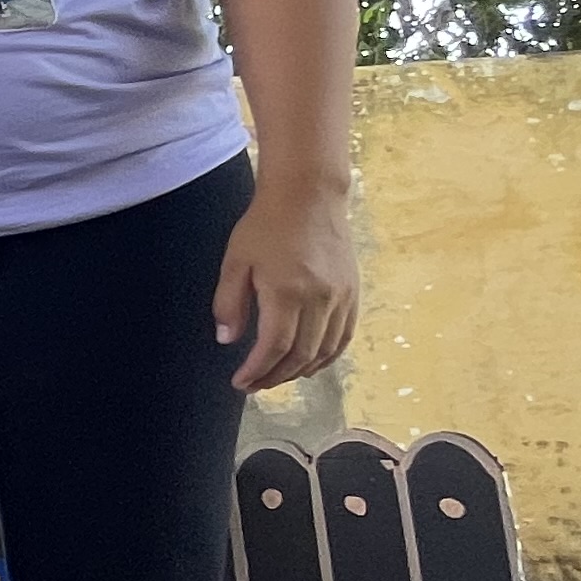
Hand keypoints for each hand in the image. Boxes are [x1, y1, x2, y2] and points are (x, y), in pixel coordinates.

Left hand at [215, 179, 355, 392]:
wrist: (308, 196)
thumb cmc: (266, 225)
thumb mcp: (235, 261)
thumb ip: (229, 303)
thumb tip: (227, 340)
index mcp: (286, 291)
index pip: (274, 347)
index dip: (257, 371)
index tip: (241, 383)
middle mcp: (319, 298)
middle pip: (301, 355)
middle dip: (275, 377)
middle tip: (256, 385)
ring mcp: (341, 296)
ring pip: (325, 350)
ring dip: (300, 371)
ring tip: (278, 376)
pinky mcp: (353, 292)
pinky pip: (344, 335)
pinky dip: (327, 356)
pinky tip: (310, 363)